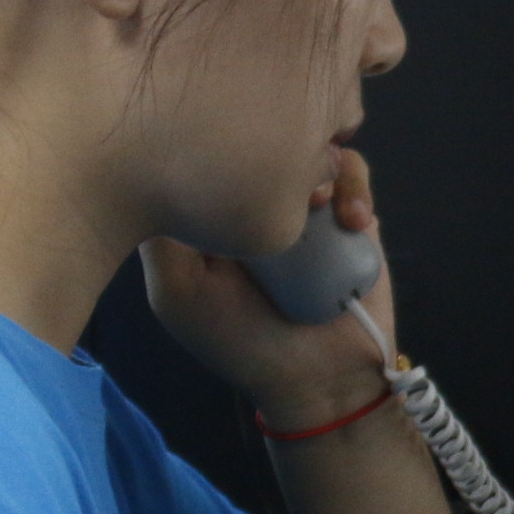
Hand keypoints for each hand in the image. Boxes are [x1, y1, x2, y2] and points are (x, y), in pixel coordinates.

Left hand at [143, 148, 398, 429]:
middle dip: (271, 151)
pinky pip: (351, 168)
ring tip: (320, 206)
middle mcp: (250, 198)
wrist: (320, 378)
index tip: (226, 164)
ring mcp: (299, 202)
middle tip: (281, 186)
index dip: (212, 142)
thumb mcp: (177, 294)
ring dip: (317, 167)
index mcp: (205, 212)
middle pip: (254, 135)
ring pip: (306, 144)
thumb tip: (163, 165)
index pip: (199, 149)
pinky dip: (353, 187)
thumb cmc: (239, 340)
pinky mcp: (345, 210)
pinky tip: (352, 222)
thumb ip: (160, 237)